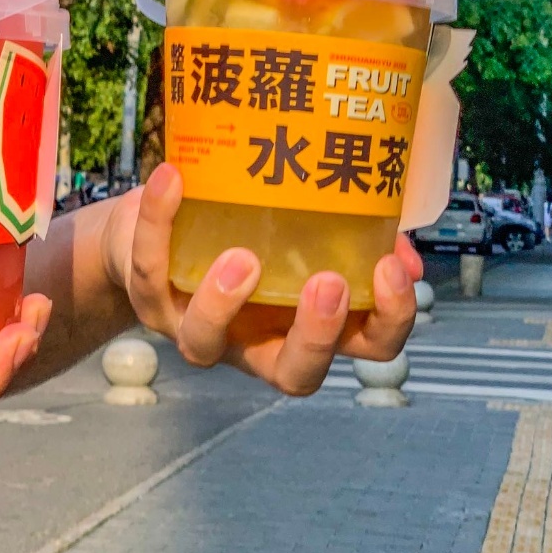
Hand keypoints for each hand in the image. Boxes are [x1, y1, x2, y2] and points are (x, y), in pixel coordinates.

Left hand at [103, 165, 418, 395]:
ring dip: (224, 303)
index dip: (388, 321)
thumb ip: (350, 233)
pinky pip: (151, 268)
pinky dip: (159, 221)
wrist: (155, 226)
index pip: (367, 346)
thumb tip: (401, 245)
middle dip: (316, 335)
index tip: (392, 271)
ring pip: (206, 343)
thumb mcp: (301, 228)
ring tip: (241, 256)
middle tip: (327, 283)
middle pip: (294, 373)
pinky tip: (171, 178)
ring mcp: (200, 329)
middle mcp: (256, 340)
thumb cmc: (240, 226)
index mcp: (306, 322)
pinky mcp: (152, 299)